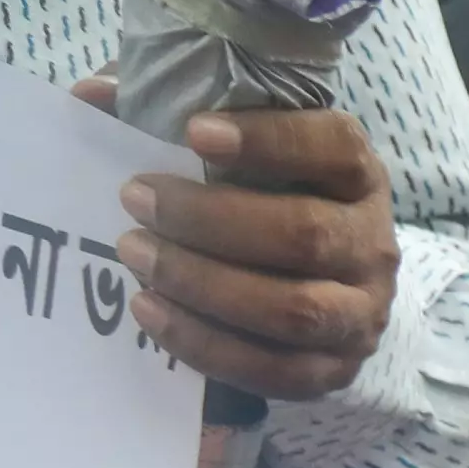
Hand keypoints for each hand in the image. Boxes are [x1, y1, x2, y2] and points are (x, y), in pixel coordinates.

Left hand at [116, 106, 397, 402]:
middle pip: (306, 235)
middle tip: (133, 199)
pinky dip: (206, 345)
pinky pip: (278, 372)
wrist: (325, 278)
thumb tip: (96, 96)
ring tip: (134, 254)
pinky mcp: (338, 368)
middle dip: (208, 219)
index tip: (194, 133)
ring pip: (294, 310)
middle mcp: (372, 245)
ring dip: (201, 284)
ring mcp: (362, 313)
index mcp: (358, 177)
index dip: (269, 142)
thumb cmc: (267, 195)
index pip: (334, 150)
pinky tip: (150, 311)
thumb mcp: (239, 145)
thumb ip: (173, 111)